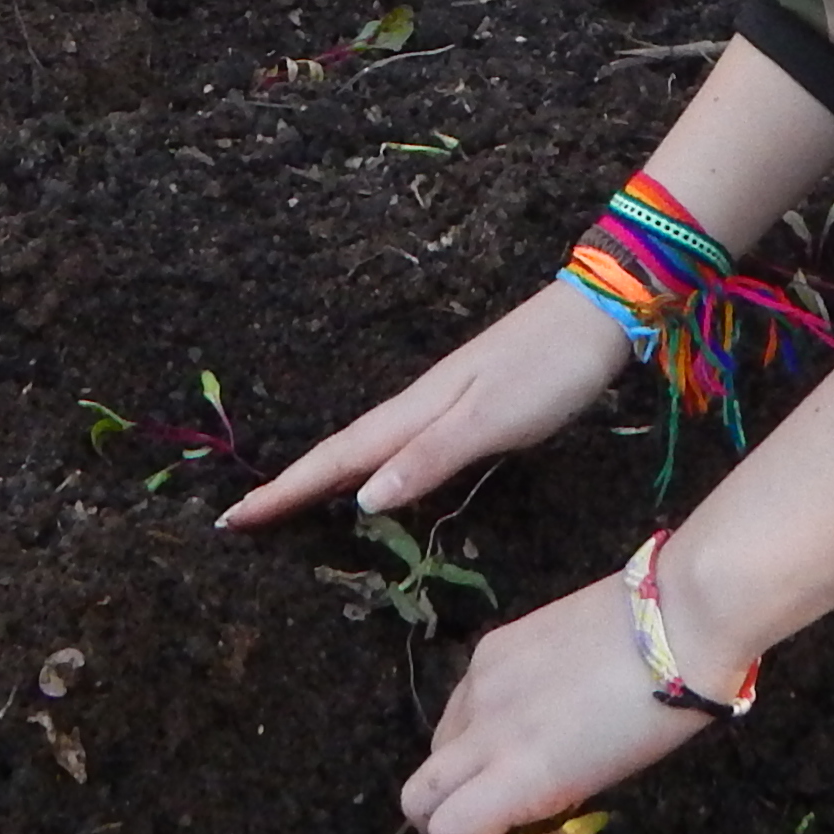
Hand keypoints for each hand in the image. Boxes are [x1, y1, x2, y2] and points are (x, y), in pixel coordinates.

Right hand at [226, 279, 634, 528]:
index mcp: (418, 411)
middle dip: (291, 485)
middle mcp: (420, 405)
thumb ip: (429, 458)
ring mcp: (444, 401)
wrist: (599, 315)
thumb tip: (361, 499)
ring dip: (325, 476)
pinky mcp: (469, 403)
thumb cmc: (549, 370)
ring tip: (290, 502)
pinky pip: (399, 442)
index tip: (234, 518)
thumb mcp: (491, 420)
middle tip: (243, 518)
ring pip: (367, 445)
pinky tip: (377, 476)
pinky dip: (370, 464)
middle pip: (342, 451)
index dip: (287, 490)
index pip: (338, 459)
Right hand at [401, 566, 715, 833]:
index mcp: (521, 773)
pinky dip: (479, 726)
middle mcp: (486, 729)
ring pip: (438, 747)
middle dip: (445, 826)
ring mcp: (481, 681)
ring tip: (518, 767)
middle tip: (496, 828)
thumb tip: (523, 806)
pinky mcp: (491, 645)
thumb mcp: (601, 779)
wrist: (676, 619)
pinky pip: (463, 702)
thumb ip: (545, 797)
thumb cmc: (660, 717)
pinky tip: (530, 715)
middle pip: (417, 798)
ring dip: (463, 774)